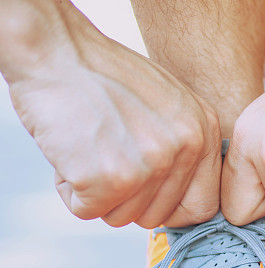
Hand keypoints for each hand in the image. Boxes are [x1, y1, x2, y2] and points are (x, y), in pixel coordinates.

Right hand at [7, 27, 221, 227]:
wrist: (56, 49)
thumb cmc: (104, 74)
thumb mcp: (168, 104)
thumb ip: (181, 147)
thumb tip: (180, 200)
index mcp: (203, 133)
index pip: (202, 207)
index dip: (170, 210)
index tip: (146, 196)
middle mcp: (184, 150)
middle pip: (157, 216)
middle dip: (126, 199)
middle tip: (104, 159)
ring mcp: (151, 166)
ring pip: (121, 217)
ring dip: (96, 192)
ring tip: (88, 148)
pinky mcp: (112, 179)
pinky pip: (86, 210)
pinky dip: (69, 188)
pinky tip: (69, 151)